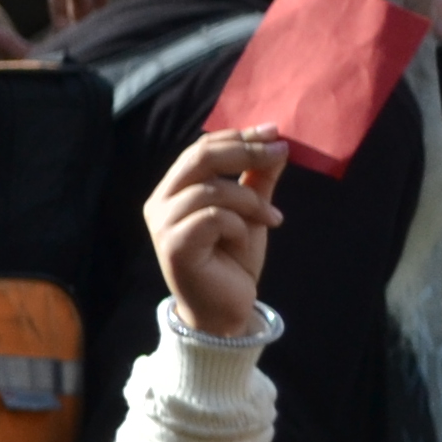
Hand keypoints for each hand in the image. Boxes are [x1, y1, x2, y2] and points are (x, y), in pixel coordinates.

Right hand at [144, 128, 286, 337]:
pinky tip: (246, 240)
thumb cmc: (233, 261)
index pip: (201, 148)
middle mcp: (160, 201)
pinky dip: (238, 224)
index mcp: (174, 189)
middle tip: (280, 153)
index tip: (274, 133)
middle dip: (245, 151)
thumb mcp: (251, 213)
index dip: (238, 136)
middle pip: (200, 157)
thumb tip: (277, 145)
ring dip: (249, 200)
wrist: (225, 309)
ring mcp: (162, 223)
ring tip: (271, 219)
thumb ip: (258, 180)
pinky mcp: (173, 245)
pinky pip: (212, 218)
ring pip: (210, 189)